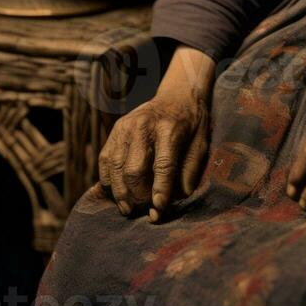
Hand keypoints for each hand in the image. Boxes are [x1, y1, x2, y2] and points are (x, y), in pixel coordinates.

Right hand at [97, 44, 214, 221]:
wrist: (178, 95)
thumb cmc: (192, 123)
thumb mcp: (201, 143)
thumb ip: (191, 170)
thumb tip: (180, 198)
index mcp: (170, 128)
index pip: (163, 165)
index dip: (160, 191)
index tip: (158, 211)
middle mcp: (145, 125)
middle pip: (134, 169)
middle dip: (138, 194)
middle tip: (143, 208)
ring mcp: (127, 126)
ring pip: (115, 167)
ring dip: (120, 192)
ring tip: (127, 207)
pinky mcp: (116, 129)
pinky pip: (104, 160)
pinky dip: (108, 179)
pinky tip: (117, 190)